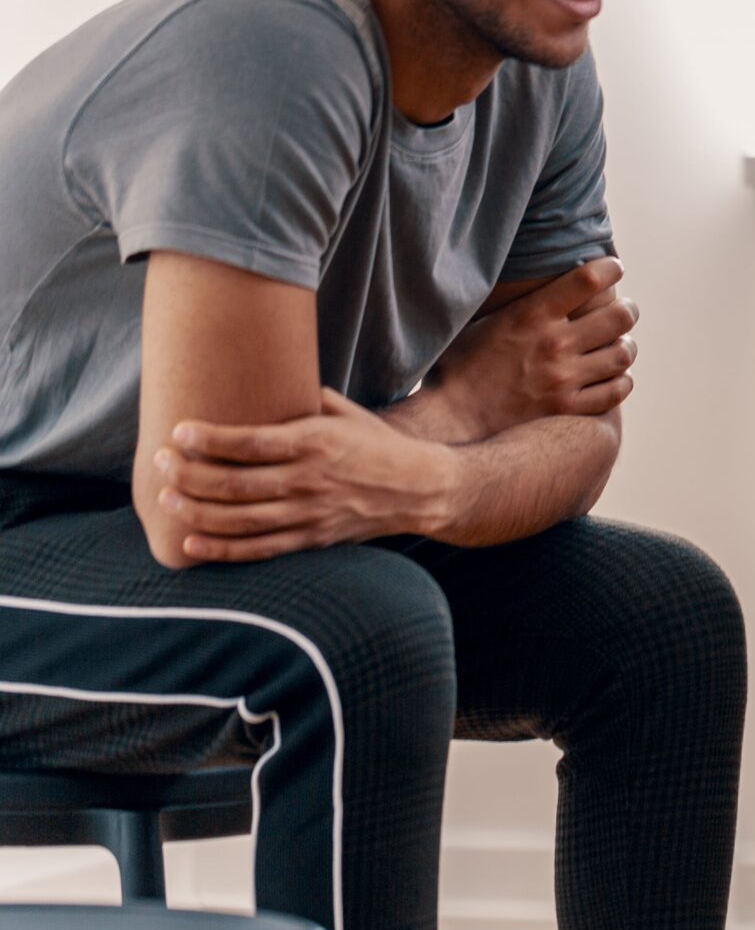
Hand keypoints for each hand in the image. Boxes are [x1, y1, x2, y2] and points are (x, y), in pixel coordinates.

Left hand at [154, 390, 461, 562]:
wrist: (419, 489)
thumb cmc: (376, 444)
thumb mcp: (345, 413)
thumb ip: (302, 401)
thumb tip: (259, 379)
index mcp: (316, 442)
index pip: (249, 443)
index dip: (208, 439)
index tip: (178, 431)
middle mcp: (309, 480)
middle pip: (233, 483)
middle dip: (188, 473)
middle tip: (159, 462)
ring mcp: (309, 514)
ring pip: (238, 519)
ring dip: (194, 510)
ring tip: (166, 497)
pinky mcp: (311, 539)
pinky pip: (257, 550)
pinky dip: (219, 550)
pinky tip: (190, 543)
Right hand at [427, 257, 637, 437]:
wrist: (449, 420)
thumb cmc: (457, 367)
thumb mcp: (482, 321)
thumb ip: (516, 302)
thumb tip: (537, 278)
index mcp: (530, 315)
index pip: (589, 279)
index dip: (610, 268)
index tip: (614, 268)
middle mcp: (554, 344)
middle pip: (619, 316)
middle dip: (627, 309)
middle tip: (625, 310)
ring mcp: (564, 379)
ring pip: (622, 354)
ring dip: (626, 346)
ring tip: (621, 345)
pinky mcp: (568, 409)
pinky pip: (615, 391)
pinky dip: (620, 381)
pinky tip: (614, 377)